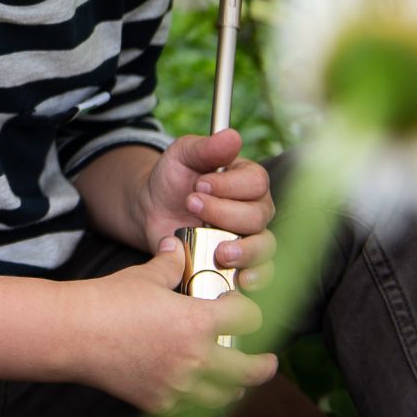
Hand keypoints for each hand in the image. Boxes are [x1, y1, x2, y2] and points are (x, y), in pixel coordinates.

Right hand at [70, 236, 278, 413]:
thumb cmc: (108, 300)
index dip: (249, 311)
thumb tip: (176, 246)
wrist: (73, 333)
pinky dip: (200, 397)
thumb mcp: (145, 276)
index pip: (248, 319)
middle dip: (264, 365)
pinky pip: (193, 406)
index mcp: (198, 322)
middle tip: (268, 361)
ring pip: (226, 394)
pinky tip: (196, 387)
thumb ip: (170, 262)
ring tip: (235, 378)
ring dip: (235, 386)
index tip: (242, 309)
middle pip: (251, 369)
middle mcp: (196, 358)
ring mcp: (179, 385)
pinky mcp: (160, 402)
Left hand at [138, 128, 276, 290]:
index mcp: (248, 180)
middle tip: (192, 207)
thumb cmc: (172, 179)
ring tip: (219, 251)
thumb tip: (231, 136)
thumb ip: (205, 148)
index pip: (256, 182)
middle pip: (258, 216)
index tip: (199, 185)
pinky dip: (254, 279)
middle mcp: (256, 210)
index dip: (230, 186)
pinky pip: (261, 275)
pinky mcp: (241, 264)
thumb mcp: (182, 155)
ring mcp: (250, 238)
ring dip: (244, 251)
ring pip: (265, 247)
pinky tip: (239, 280)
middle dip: (225, 214)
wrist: (151, 211)